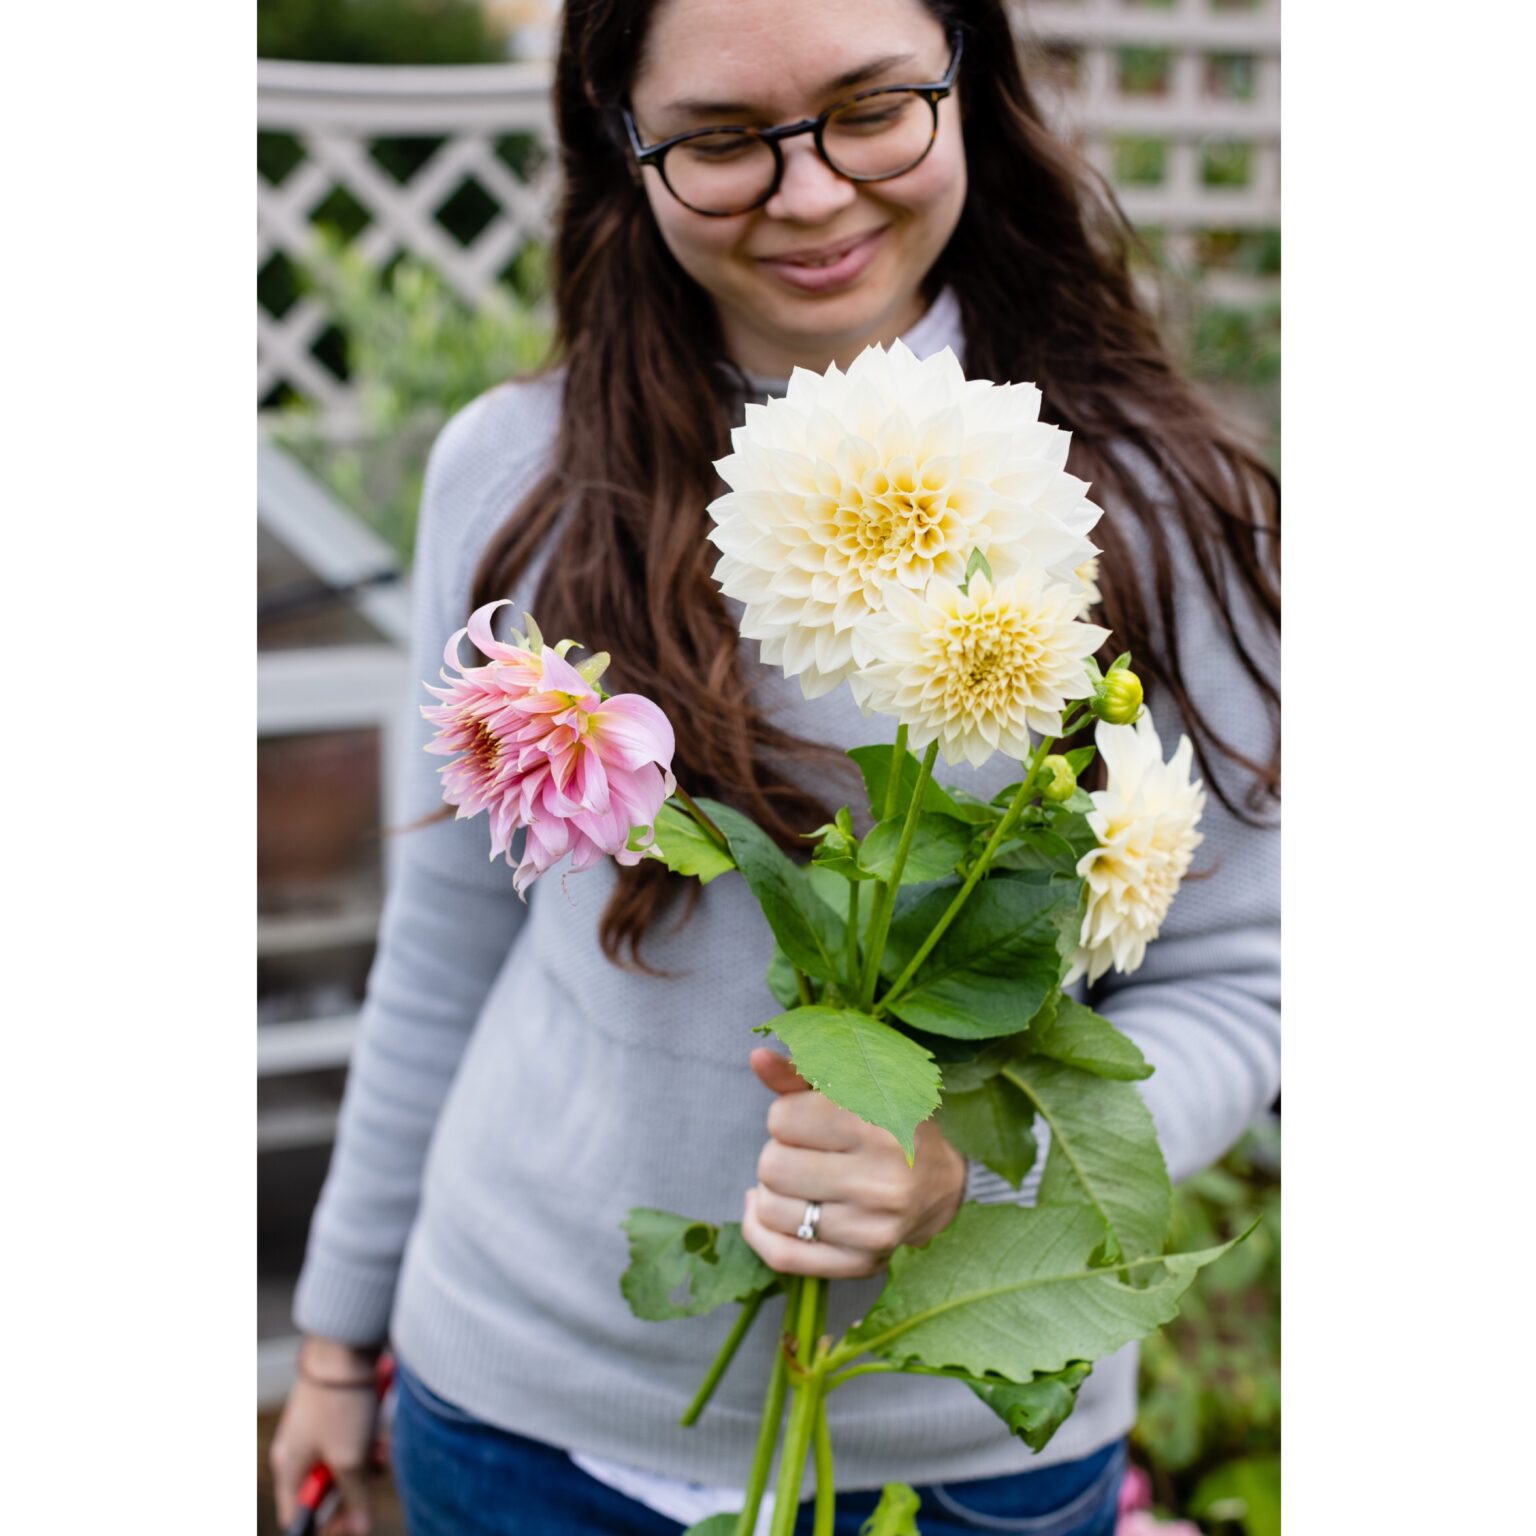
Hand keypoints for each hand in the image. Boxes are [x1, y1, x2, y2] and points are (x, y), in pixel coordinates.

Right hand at [269, 1337, 380, 1535]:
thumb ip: (355, 1496)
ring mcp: (316, 1427)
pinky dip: (369, 1439)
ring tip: (382, 1451)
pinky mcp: (335, 1409)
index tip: (355, 1522)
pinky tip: (383, 1434)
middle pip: (326, 1486)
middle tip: (375, 1477)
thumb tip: (360, 1529)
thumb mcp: (349, 1458)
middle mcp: (298, 1448)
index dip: (328, 1523)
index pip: (299, 1512)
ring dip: (367, 1461)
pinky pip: (352, 1436)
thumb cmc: (340, 1403)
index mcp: (289, 1466)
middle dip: (355, 1486)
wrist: (346, 1344)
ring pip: (345, 1460)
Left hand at [741, 1047, 965, 1278]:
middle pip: (772, 1166)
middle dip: (779, 1152)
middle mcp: (882, 1182)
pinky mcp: (862, 1263)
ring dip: (773, 1190)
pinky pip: (781, 1255)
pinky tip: (767, 1208)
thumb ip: (801, 1073)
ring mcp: (873, 1229)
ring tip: (800, 1178)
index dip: (787, 1114)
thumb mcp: (852, 1086)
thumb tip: (757, 1057)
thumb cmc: (887, 1122)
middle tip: (807, 1150)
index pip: (783, 1119)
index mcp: (879, 1126)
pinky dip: (760, 1230)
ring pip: (771, 1210)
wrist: (939, 1182)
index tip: (809, 1117)